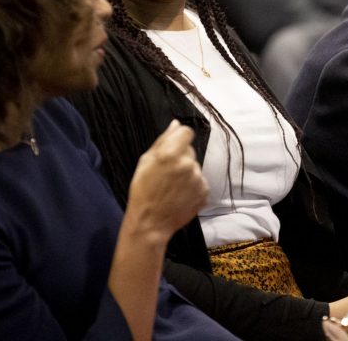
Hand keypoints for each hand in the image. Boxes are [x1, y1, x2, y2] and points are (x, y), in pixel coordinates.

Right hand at [126, 120, 207, 241]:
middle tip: (167, 173)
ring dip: (187, 173)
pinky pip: (200, 181)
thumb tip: (175, 124)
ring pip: (195, 167)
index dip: (179, 138)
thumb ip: (163, 140)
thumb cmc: (143, 190)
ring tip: (172, 186)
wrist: (150, 222)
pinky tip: (179, 194)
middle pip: (190, 150)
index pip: (187, 132)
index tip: (173, 147)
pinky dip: (192, 186)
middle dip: (181, 157)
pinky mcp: (204, 192)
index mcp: (171, 154)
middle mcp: (188, 165)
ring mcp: (198, 179)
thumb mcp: (145, 161)